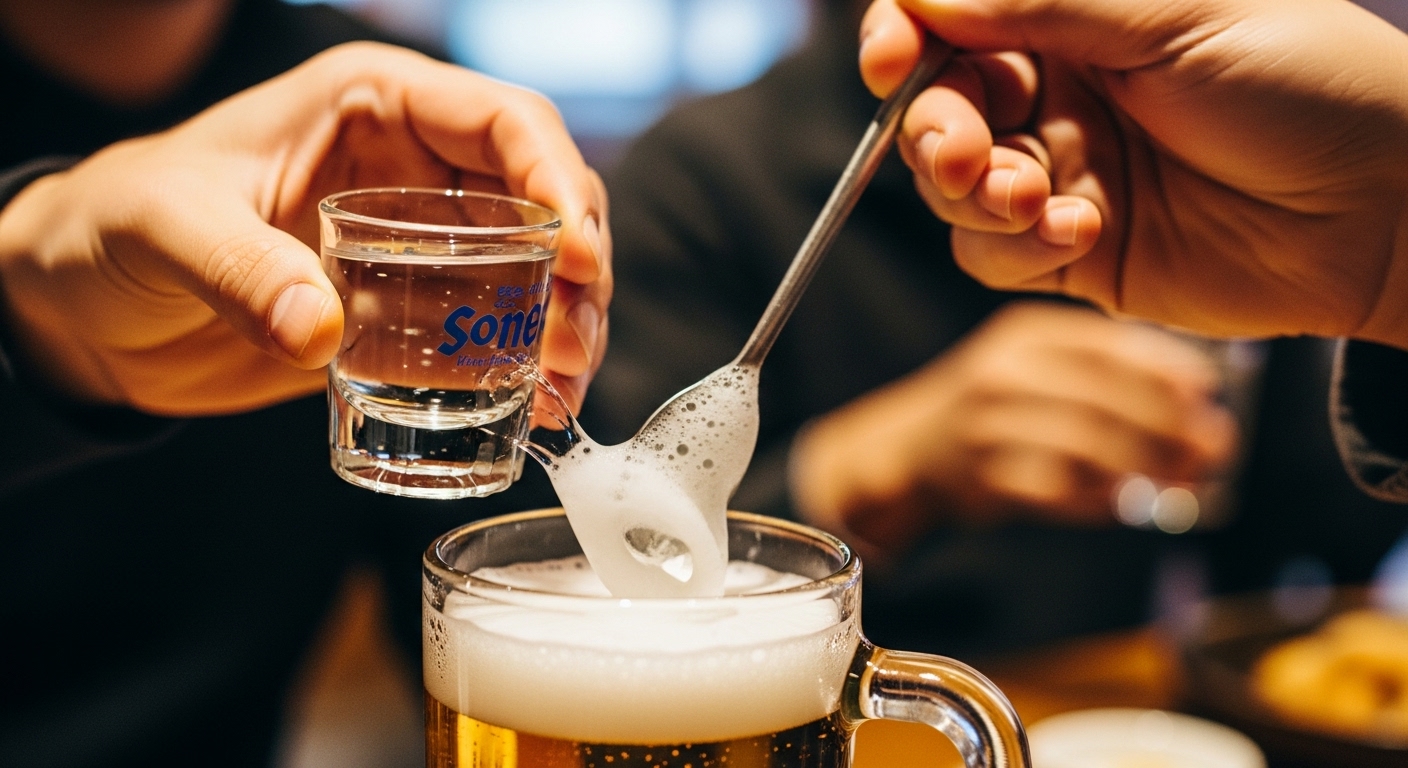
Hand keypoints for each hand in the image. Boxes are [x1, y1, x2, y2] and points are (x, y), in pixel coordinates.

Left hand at [0, 42, 610, 414]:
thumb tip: (317, 330)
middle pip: (544, 197)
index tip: (576, 257)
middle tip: (570, 347)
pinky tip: (534, 406)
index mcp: (374, 105)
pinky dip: (526, 363)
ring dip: (565, 324)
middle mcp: (417, 167)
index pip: (503, 121)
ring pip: (536, 266)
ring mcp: (422, 241)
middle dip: (579, 270)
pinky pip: (492, 327)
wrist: (90, 312)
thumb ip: (237, 270)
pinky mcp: (411, 310)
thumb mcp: (166, 229)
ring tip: (561, 387)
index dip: (556, 179)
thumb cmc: (115, 228)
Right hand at [790, 303, 1236, 556]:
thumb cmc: (991, 406)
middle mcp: (1001, 372)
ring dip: (1145, 465)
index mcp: (1023, 335)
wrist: (907, 449)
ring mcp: (987, 425)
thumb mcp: (1033, 361)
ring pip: (1084, 445)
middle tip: (1216, 445)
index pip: (1105, 344)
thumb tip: (1196, 396)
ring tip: (1188, 480)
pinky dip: (1099, 499)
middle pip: (1101, 396)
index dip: (1163, 365)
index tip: (1210, 388)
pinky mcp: (981, 476)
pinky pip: (1056, 489)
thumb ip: (1098, 369)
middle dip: (1168, 423)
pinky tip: (1128, 504)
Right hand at [858, 0, 1407, 351]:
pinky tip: (1082, 231)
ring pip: (954, 189)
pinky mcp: (1076, 252)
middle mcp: (1060, 95)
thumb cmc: (1308, 85)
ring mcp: (1064, 174)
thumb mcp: (1173, 17)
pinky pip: (994, 254)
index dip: (905, 36)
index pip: (954, 22)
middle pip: (939, 108)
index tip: (891, 57)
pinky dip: (1016, 246)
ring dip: (974, 194)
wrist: (1385, 211)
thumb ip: (1038, 2)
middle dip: (934, 130)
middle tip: (965, 153)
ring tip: (1036, 197)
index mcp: (1079, 21)